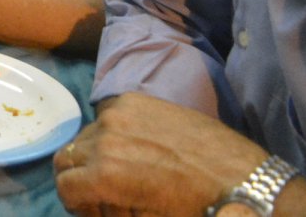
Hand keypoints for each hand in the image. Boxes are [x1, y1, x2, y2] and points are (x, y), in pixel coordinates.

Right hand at [54, 93, 272, 216]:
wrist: (241, 179)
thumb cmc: (194, 211)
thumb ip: (110, 212)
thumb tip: (98, 206)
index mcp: (106, 173)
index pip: (64, 186)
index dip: (77, 204)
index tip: (95, 209)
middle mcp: (104, 138)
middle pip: (66, 157)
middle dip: (80, 178)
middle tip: (104, 191)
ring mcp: (119, 113)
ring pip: (85, 135)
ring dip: (94, 154)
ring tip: (123, 168)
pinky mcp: (136, 100)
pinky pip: (108, 117)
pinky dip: (113, 133)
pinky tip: (139, 147)